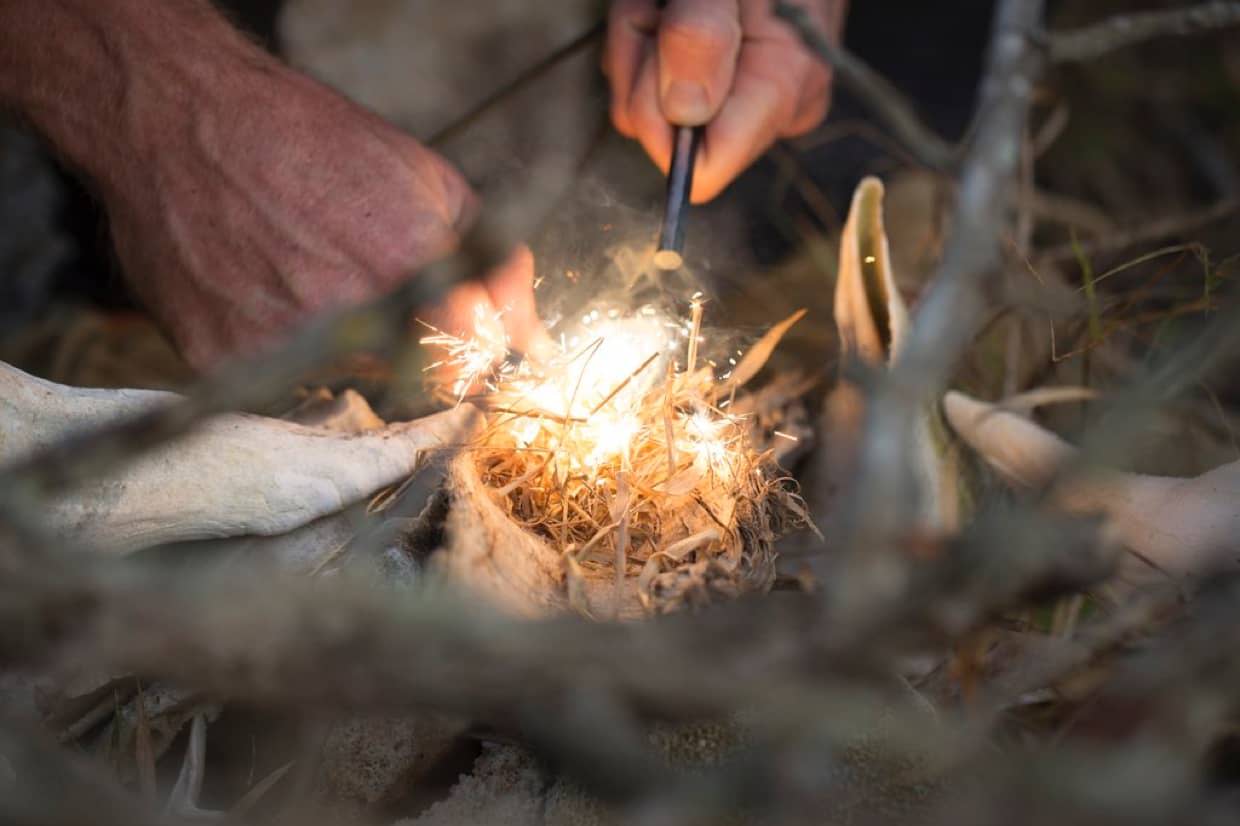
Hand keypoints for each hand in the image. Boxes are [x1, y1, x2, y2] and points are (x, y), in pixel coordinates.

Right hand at [0, 0, 542, 369]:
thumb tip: (538, 344)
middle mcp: (344, 320)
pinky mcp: (221, 361)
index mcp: (408, 272)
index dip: (465, 354)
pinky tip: (264, 288)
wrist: (180, 119)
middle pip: (406, 383)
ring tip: (309, 276)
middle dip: (406, 349)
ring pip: (340, 385)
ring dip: (341, 349)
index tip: (455, 338)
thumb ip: (496, 269)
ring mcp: (277, 346)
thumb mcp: (431, 183)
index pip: (466, 369)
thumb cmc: (315, 141)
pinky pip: (274, 382)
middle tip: (366, 287)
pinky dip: (280, 348)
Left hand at [603, 0, 844, 201]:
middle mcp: (773, 109)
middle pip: (664, 137)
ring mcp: (749, 100)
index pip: (704, 169)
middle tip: (660, 6)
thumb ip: (700, 32)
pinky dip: (642, 36)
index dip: (658, 114)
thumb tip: (684, 112)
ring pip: (647, 106)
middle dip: (643, 63)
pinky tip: (667, 3)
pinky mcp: (724, 86)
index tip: (657, 38)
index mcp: (785, 90)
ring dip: (638, 42)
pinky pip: (652, 85)